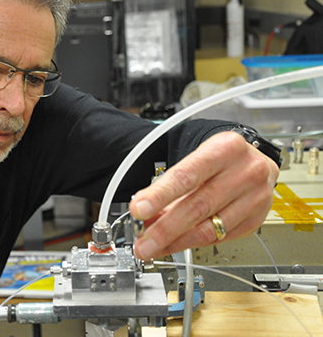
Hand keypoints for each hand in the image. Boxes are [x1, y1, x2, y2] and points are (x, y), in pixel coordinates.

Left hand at [129, 131, 278, 259]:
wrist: (253, 160)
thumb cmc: (220, 159)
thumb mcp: (195, 160)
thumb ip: (170, 186)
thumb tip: (145, 215)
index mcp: (225, 149)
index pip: (186, 176)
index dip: (159, 196)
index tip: (138, 210)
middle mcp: (245, 172)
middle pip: (197, 207)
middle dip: (164, 229)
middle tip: (142, 243)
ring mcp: (255, 197)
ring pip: (209, 229)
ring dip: (176, 242)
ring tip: (154, 247)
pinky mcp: (257, 219)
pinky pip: (220, 238)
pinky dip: (193, 243)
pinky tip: (177, 244)